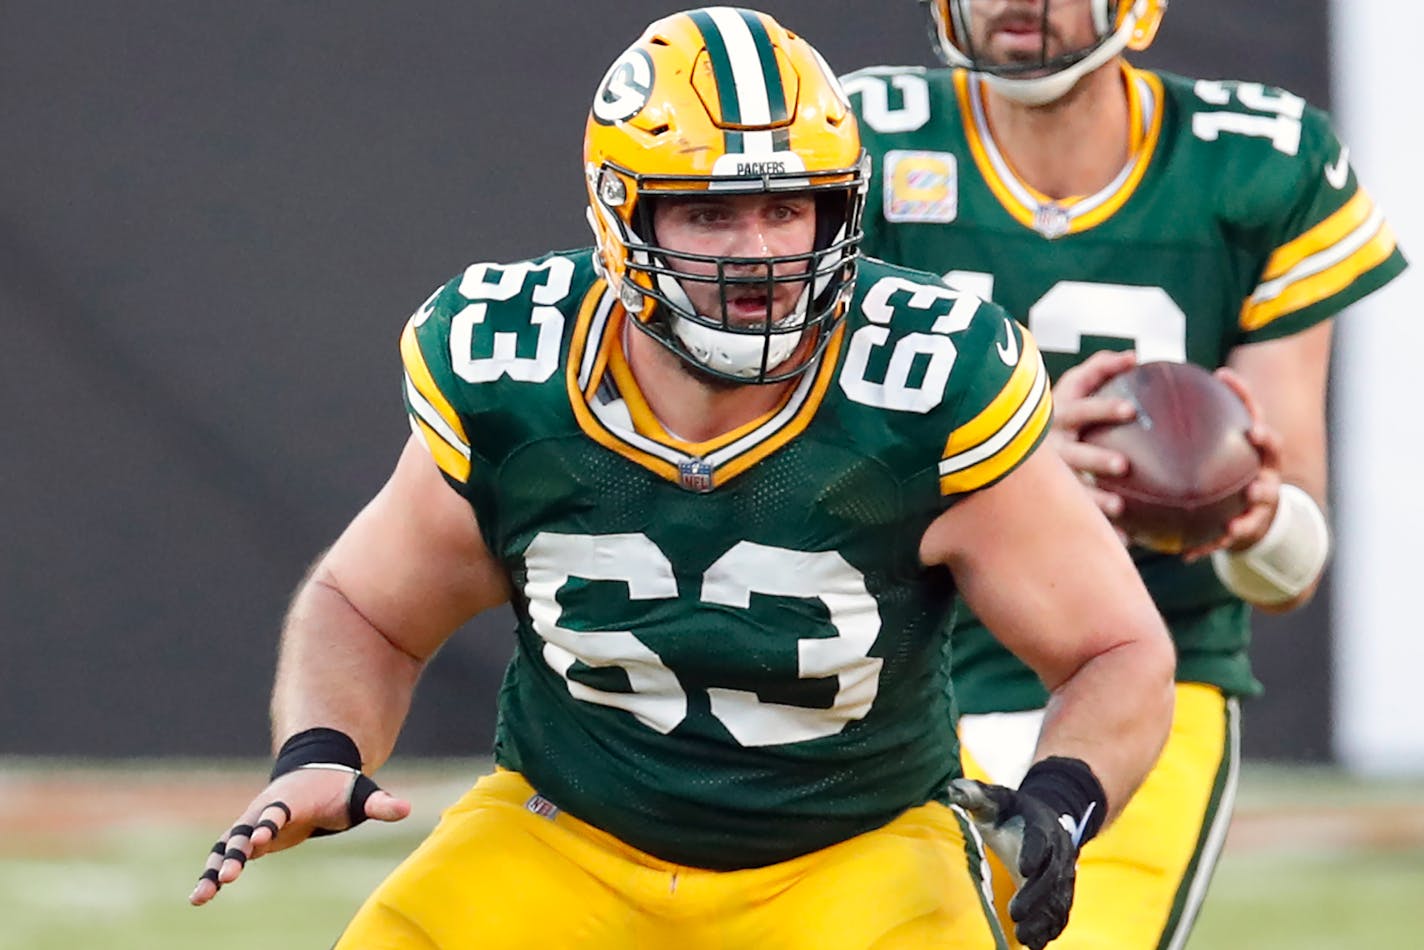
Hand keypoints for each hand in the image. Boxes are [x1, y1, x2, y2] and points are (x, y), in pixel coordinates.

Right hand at [188, 766, 409, 905]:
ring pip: (228, 847)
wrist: (315, 777)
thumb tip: (406, 810)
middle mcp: (265, 812)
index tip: (259, 837)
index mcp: (292, 800)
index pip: (278, 812)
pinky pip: (226, 857)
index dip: (269, 823)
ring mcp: (253, 825)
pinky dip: (213, 874)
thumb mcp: (360, 796)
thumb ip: (379, 804)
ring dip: (216, 869)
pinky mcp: (250, 841)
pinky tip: (200, 897)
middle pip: (245, 831)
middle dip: (236, 852)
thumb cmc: (340, 790)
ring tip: (200, 896)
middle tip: (227, 874)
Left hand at [948, 778, 1078, 949]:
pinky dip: (1051, 928)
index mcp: (1041, 824)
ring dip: (1043, 919)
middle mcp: (1058, 850)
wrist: (1042, 819)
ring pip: (1057, 897)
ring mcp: (1062, 872)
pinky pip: (1061, 911)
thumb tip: (953, 790)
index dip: (1033, 851)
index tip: (1022, 867)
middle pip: (1050, 874)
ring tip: (1024, 938)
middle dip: (1035, 895)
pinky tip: (1036, 944)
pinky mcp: (1061, 891)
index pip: (1040, 837)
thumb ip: (975, 794)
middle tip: (1015, 914)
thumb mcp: (994, 799)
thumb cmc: (1009, 811)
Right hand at [1048, 350, 1138, 521]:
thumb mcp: (1064, 391)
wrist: (1000, 451)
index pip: (1080, 405)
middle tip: (1124, 464)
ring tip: (1118, 507)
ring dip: (1094, 498)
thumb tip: (1133, 355)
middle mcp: (1046, 444)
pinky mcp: (1047, 498)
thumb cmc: (1051, 415)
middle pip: (1073, 452)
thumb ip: (1096, 370)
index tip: (1131, 404)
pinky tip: (1125, 538)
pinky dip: (1101, 527)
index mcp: (1055, 416)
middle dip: (1096, 457)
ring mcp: (1044, 473)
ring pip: (1070, 487)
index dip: (1103, 401)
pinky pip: (1074, 515)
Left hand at [1181, 368, 1284, 561]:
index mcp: (1253, 448)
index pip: (1252, 413)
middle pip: (1273, 451)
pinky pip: (1232, 537)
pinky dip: (1212, 545)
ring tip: (1234, 520)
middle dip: (1267, 441)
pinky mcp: (1253, 526)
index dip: (1242, 393)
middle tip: (1254, 433)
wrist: (1245, 520)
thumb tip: (1131, 406)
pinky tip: (1188, 556)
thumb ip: (1181, 439)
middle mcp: (1264, 469)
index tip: (1224, 374)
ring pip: (1264, 498)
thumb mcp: (1207, 459)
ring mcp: (1264, 497)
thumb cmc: (1217, 480)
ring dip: (1250, 507)